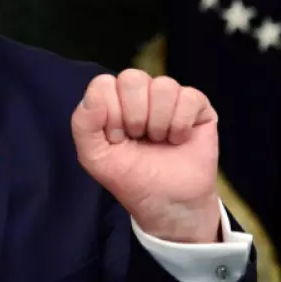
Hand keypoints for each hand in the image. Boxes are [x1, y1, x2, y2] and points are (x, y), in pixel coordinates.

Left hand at [71, 69, 220, 242]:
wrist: (168, 204)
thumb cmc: (131, 177)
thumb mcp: (95, 157)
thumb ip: (83, 124)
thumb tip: (95, 92)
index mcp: (113, 99)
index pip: (104, 83)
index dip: (110, 114)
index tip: (117, 139)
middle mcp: (140, 93)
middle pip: (132, 77)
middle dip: (134, 115)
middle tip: (138, 138)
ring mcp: (169, 97)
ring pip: (163, 85)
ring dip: (158, 122)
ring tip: (158, 140)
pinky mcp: (197, 106)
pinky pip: (189, 97)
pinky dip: (181, 124)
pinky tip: (178, 139)